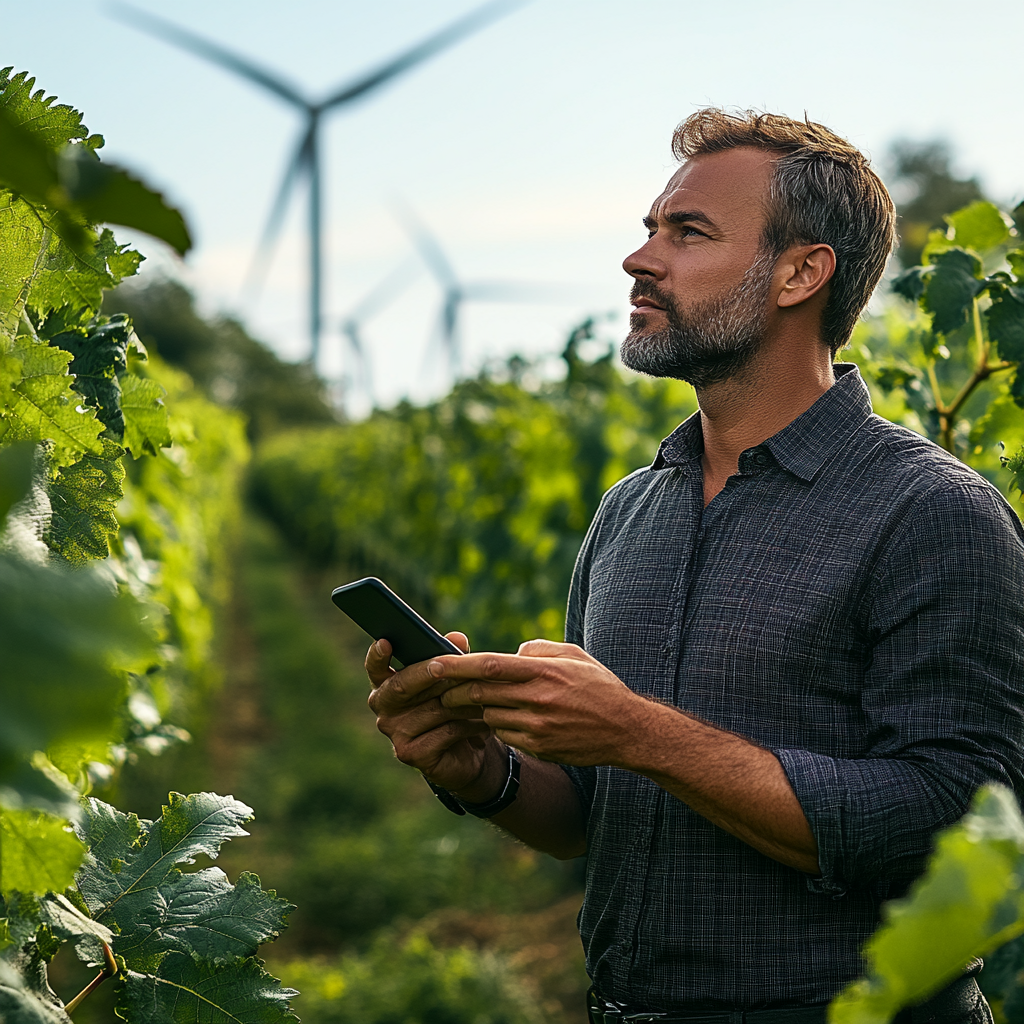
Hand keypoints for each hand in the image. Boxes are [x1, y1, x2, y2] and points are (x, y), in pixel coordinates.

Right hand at [365, 631, 501, 791]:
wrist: (467, 753)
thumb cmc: (454, 707)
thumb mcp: (454, 679)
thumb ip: (452, 657)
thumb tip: (457, 638)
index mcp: (388, 685)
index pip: (375, 668)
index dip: (377, 655)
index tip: (385, 642)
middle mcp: (384, 709)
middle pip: (403, 685)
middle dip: (428, 673)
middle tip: (447, 667)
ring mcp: (395, 733)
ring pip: (432, 708)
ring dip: (463, 701)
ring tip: (485, 695)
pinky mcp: (411, 754)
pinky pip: (444, 732)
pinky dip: (468, 725)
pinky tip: (484, 722)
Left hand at [434, 639, 652, 766]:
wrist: (627, 730)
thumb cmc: (598, 686)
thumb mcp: (573, 655)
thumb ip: (538, 650)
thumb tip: (510, 655)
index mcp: (544, 671)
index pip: (490, 665)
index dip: (457, 664)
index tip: (433, 662)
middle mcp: (538, 699)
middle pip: (481, 693)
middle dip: (455, 690)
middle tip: (440, 687)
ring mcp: (538, 726)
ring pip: (489, 716)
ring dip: (478, 708)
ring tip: (475, 701)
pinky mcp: (539, 747)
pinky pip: (505, 735)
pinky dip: (498, 725)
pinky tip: (505, 718)